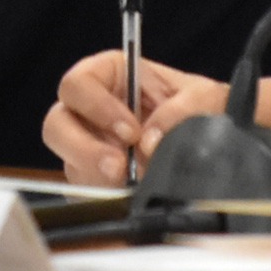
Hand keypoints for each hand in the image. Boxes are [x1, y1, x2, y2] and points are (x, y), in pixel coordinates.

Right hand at [43, 50, 225, 184]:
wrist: (213, 143)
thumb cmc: (202, 108)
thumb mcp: (206, 97)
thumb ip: (185, 108)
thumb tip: (151, 139)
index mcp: (112, 76)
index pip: (80, 83)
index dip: (97, 106)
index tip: (130, 131)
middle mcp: (92, 110)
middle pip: (57, 123)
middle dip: (83, 147)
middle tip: (118, 166)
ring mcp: (88, 145)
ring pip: (66, 159)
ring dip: (93, 174)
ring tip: (126, 184)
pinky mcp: (92, 177)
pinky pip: (82, 188)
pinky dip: (103, 194)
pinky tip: (127, 194)